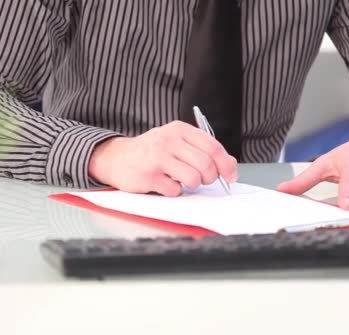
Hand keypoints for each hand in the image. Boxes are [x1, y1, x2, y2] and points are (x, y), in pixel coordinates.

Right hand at [88, 120, 237, 195]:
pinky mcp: (148, 176)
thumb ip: (202, 150)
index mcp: (179, 130)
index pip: (212, 146)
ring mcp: (157, 158)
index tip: (230, 176)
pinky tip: (164, 183)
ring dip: (192, 185)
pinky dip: (174, 191)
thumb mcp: (176, 142)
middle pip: (205, 165)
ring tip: (182, 181)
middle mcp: (168, 141)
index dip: (226, 164)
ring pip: (193, 178)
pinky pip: (175, 190)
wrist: (117, 158)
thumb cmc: (152, 152)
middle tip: (202, 180)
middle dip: (209, 178)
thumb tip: (230, 167)